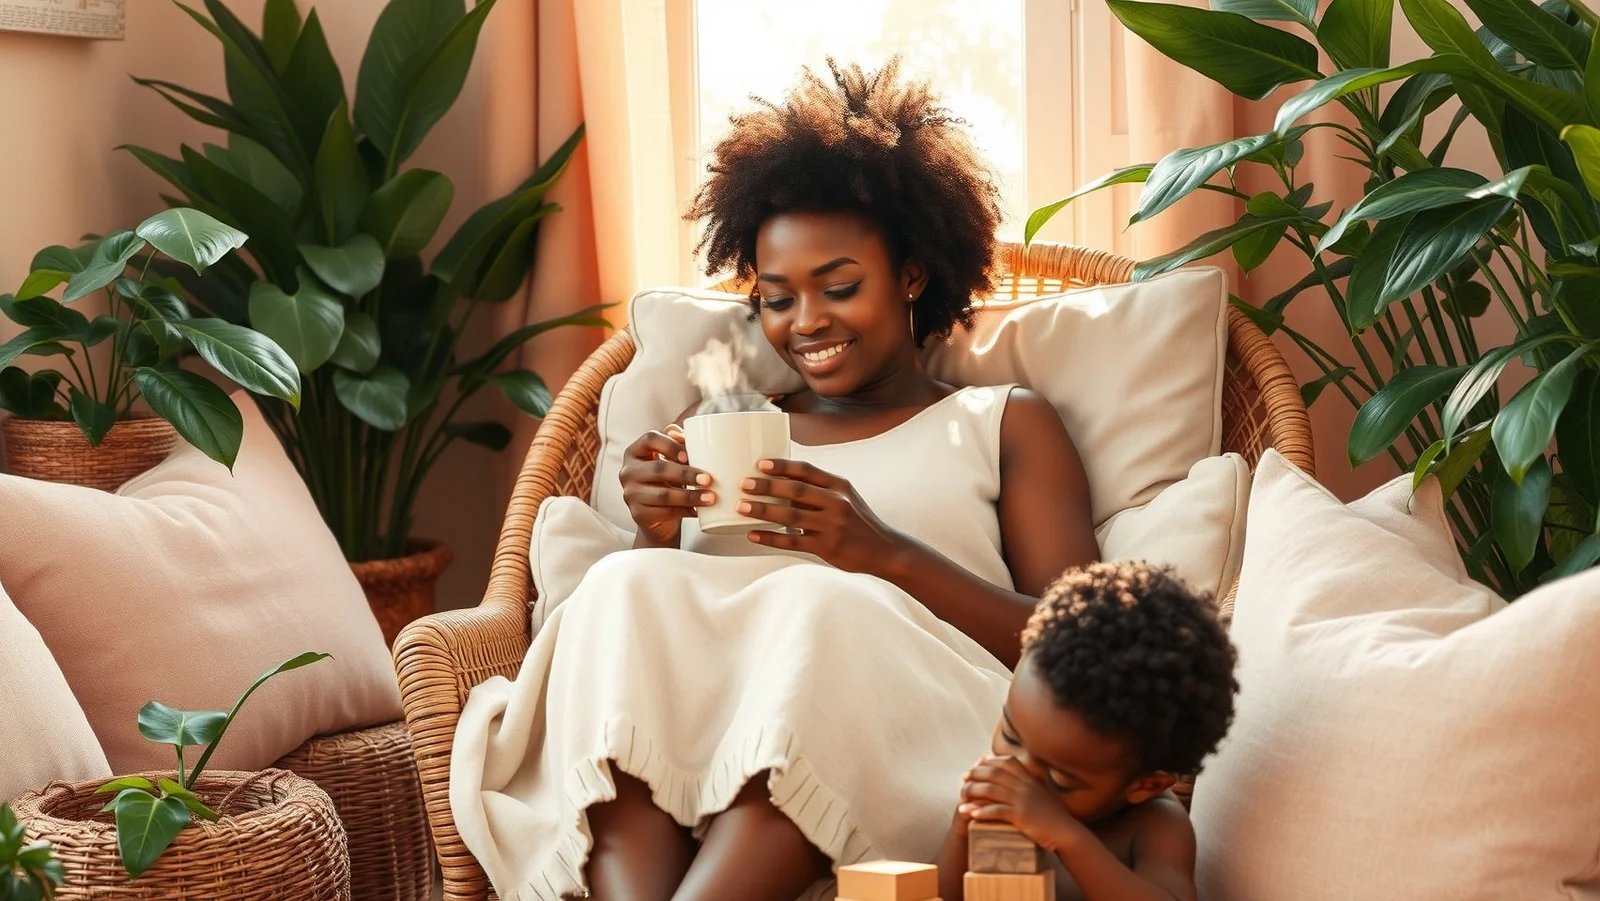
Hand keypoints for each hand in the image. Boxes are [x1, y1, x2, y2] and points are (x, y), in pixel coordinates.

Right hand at [618, 424, 713, 546]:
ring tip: (710, 497)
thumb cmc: (667, 480)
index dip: (670, 445)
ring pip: (663, 495)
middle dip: (686, 474)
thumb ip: (678, 444)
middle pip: (658, 468)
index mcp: (635, 451)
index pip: (650, 439)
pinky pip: (665, 513)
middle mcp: (628, 471)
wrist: (657, 517)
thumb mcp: (670, 460)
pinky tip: (698, 511)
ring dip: (690, 496)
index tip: (688, 456)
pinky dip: (685, 512)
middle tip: (708, 479)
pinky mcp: (639, 514)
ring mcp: (631, 494)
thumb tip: (687, 436)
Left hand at [737, 458, 905, 573]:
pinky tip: (753, 535)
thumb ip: (820, 491)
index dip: (782, 465)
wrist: (885, 550)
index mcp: (840, 486)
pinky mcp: (827, 547)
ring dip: (764, 510)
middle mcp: (837, 503)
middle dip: (767, 486)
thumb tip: (781, 483)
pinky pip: (793, 542)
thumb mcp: (846, 498)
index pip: (807, 470)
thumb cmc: (859, 522)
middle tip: (744, 483)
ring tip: (742, 507)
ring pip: (791, 515)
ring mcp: (832, 526)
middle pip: (796, 490)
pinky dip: (770, 538)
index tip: (760, 463)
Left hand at [959, 755, 1087, 852]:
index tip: (977, 763)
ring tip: (962, 798)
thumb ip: (1030, 784)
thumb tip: (1017, 779)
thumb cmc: (1054, 816)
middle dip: (976, 774)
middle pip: (994, 773)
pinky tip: (972, 814)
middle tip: (964, 778)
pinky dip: (982, 812)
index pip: (1007, 762)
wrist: (1066, 832)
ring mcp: (1023, 800)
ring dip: (973, 792)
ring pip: (990, 790)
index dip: (989, 761)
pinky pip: (996, 811)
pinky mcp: (1021, 816)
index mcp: (1030, 779)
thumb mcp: (1042, 793)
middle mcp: (1025, 786)